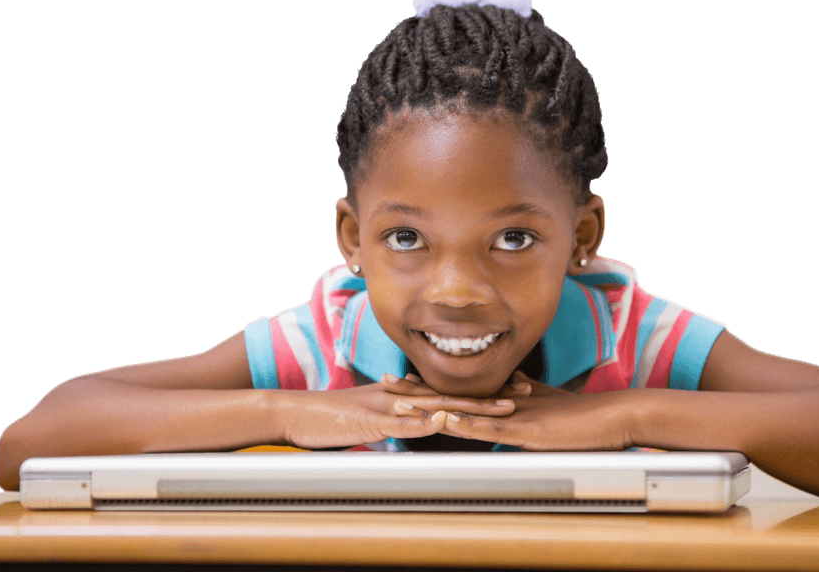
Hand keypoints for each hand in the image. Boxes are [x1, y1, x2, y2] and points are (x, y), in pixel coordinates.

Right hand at [273, 377, 518, 449]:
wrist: (294, 415)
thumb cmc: (327, 422)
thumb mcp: (369, 422)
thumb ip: (394, 421)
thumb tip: (415, 426)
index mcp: (401, 397)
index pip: (446, 393)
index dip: (478, 393)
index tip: (509, 391)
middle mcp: (400, 397)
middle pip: (453, 394)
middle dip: (489, 395)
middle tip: (524, 393)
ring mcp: (388, 407)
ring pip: (437, 405)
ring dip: (472, 406)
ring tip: (504, 406)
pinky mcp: (372, 421)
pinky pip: (403, 422)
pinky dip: (425, 421)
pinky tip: (447, 421)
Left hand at [391, 371, 636, 450]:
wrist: (610, 418)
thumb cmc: (581, 415)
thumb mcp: (544, 404)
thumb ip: (524, 395)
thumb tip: (509, 387)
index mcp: (502, 401)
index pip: (458, 393)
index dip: (428, 387)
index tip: (401, 382)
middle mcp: (501, 405)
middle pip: (451, 396)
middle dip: (417, 392)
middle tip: (385, 384)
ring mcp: (512, 417)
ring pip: (464, 410)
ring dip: (432, 408)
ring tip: (401, 405)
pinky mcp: (526, 431)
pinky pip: (491, 429)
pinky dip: (469, 425)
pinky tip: (448, 422)